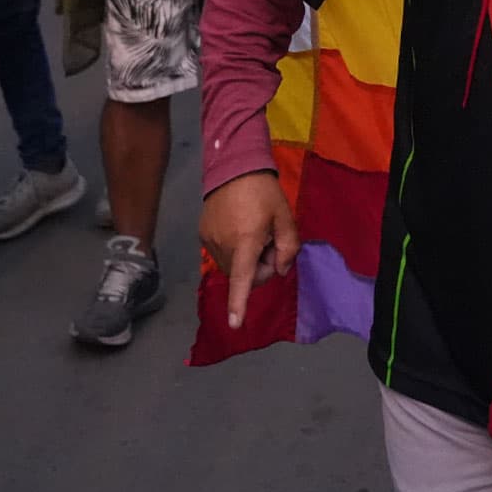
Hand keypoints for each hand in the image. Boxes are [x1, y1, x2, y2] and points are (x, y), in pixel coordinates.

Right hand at [199, 171, 298, 329]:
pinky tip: (241, 228)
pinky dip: (234, 251)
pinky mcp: (203, 235)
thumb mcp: (285, 217)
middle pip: (243, 276)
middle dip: (259, 269)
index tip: (235, 324)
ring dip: (246, 260)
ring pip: (232, 267)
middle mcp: (224, 245)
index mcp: (246, 241)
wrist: (233, 167)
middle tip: (270, 245)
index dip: (239, 303)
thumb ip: (288, 247)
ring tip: (255, 233)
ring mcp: (210, 241)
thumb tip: (279, 270)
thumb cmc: (263, 192)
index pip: (242, 279)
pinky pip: (222, 254)